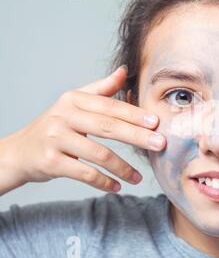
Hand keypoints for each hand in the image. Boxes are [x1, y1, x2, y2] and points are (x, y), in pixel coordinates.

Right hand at [0, 66, 165, 195]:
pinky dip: (104, 182)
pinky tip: (117, 187)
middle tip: (160, 145)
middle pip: (108, 127)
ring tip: (138, 178)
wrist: (19, 152)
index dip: (135, 115)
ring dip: (123, 168)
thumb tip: (125, 71)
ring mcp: (55, 139)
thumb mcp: (74, 103)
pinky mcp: (51, 162)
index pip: (110, 106)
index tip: (157, 123)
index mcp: (73, 99)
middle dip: (138, 137)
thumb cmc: (55, 126)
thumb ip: (101, 89)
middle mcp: (63, 116)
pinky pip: (85, 173)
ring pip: (99, 154)